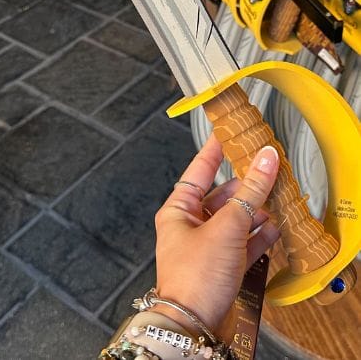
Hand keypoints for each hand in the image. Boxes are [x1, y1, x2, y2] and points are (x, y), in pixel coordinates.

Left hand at [153, 135, 281, 328]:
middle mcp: (190, 226)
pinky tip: (275, 227)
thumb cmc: (195, 275)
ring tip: (278, 199)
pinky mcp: (224, 267)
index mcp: (177, 211)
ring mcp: (208, 247)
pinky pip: (244, 244)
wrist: (193, 321)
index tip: (225, 135)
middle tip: (267, 170)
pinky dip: (259, 236)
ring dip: (256, 211)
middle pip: (221, 197)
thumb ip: (249, 194)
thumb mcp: (225, 227)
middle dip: (245, 187)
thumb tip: (265, 160)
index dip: (212, 153)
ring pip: (236, 220)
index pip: (197, 172)